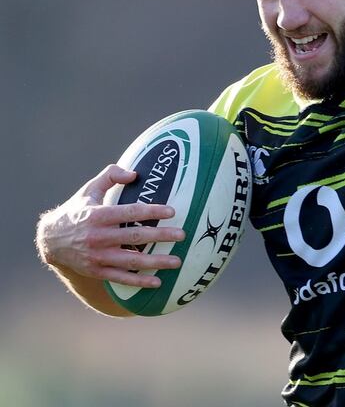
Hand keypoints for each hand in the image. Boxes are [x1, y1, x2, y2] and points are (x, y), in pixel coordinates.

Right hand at [36, 164, 184, 287]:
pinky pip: (121, 278)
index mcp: (98, 215)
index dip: (151, 211)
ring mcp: (97, 256)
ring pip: (131, 260)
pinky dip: (139, 281)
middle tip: (182, 235)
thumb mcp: (89, 190)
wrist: (50, 241)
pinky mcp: (96, 271)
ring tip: (177, 261)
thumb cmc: (77, 211)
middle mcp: (97, 237)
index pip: (129, 212)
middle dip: (160, 236)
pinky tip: (157, 282)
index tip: (171, 211)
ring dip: (156, 262)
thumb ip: (110, 176)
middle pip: (134, 236)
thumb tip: (134, 174)